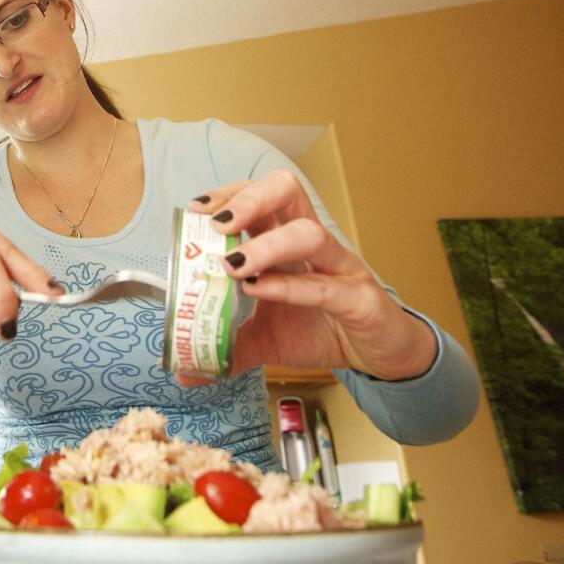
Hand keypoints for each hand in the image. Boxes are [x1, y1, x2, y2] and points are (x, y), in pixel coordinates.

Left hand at [182, 170, 436, 383]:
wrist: (378, 355)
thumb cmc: (322, 330)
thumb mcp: (265, 340)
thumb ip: (227, 347)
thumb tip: (184, 371)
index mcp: (288, 242)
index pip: (260, 196)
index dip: (229, 194)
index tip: (196, 209)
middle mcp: (314, 245)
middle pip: (286, 192)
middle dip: (248, 199)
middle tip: (216, 224)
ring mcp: (340, 268)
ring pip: (308, 233)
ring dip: (266, 244)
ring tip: (233, 263)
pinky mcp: (360, 300)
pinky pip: (325, 286)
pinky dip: (289, 287)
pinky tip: (259, 290)